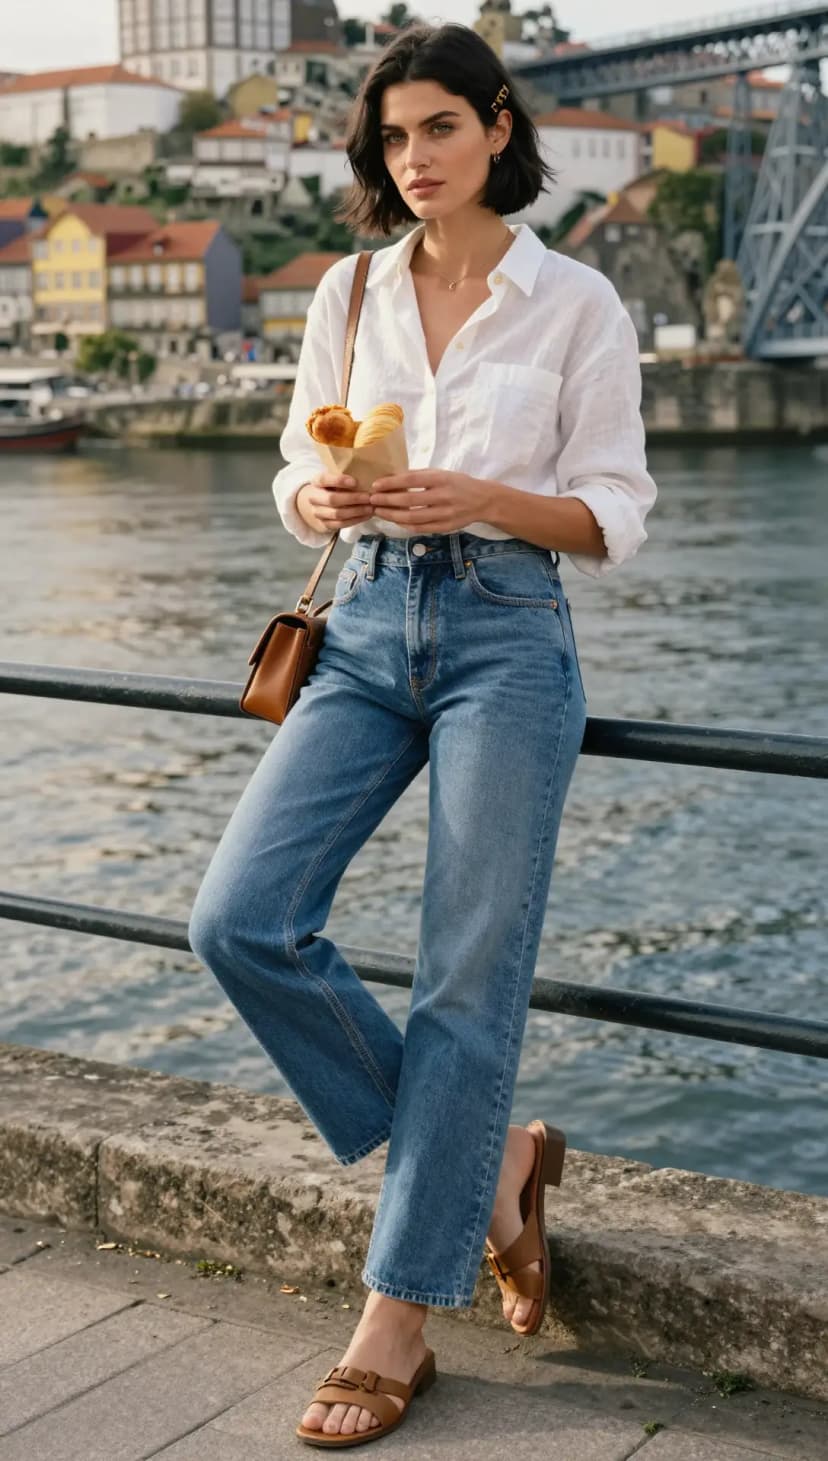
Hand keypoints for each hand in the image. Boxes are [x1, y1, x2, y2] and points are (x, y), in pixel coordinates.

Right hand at [297, 473, 372, 533]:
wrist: (317, 506)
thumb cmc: (331, 489)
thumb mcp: (333, 480)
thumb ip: (344, 477)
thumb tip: (366, 476)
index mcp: (316, 482)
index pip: (324, 480)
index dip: (339, 481)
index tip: (355, 481)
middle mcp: (314, 498)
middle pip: (332, 499)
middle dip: (353, 499)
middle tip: (369, 497)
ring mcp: (318, 513)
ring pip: (338, 514)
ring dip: (356, 511)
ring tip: (370, 508)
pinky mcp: (325, 525)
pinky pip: (341, 524)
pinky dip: (355, 520)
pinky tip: (366, 515)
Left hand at [369, 470, 496, 532]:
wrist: (483, 500)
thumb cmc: (458, 484)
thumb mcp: (441, 473)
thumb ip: (419, 476)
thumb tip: (392, 479)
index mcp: (441, 479)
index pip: (411, 480)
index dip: (391, 483)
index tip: (376, 485)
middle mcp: (443, 496)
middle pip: (408, 500)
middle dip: (387, 500)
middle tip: (372, 500)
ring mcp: (444, 514)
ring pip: (412, 517)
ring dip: (392, 515)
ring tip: (379, 511)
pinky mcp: (445, 527)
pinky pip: (420, 528)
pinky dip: (404, 525)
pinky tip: (394, 521)